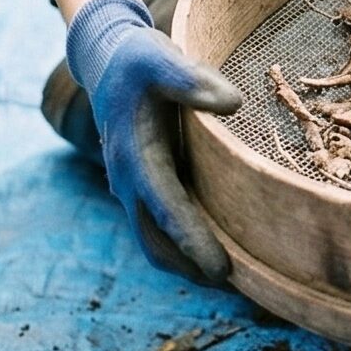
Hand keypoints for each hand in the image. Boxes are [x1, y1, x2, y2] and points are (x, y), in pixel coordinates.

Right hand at [65, 0, 240, 283]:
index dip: (195, 242)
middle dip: (194, 269)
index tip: (223, 270)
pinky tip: (217, 252)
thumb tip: (233, 103)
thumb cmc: (140, 60)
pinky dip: (184, 248)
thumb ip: (192, 80)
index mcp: (135, 157)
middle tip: (242, 291)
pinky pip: (160, 229)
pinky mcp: (144, 187)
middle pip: (158, 243)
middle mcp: (129, 182)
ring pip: (155, 243)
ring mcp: (133, 189)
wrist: (108, 61)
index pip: (168, 211)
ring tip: (235, 283)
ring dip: (187, 266)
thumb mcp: (161, 59)